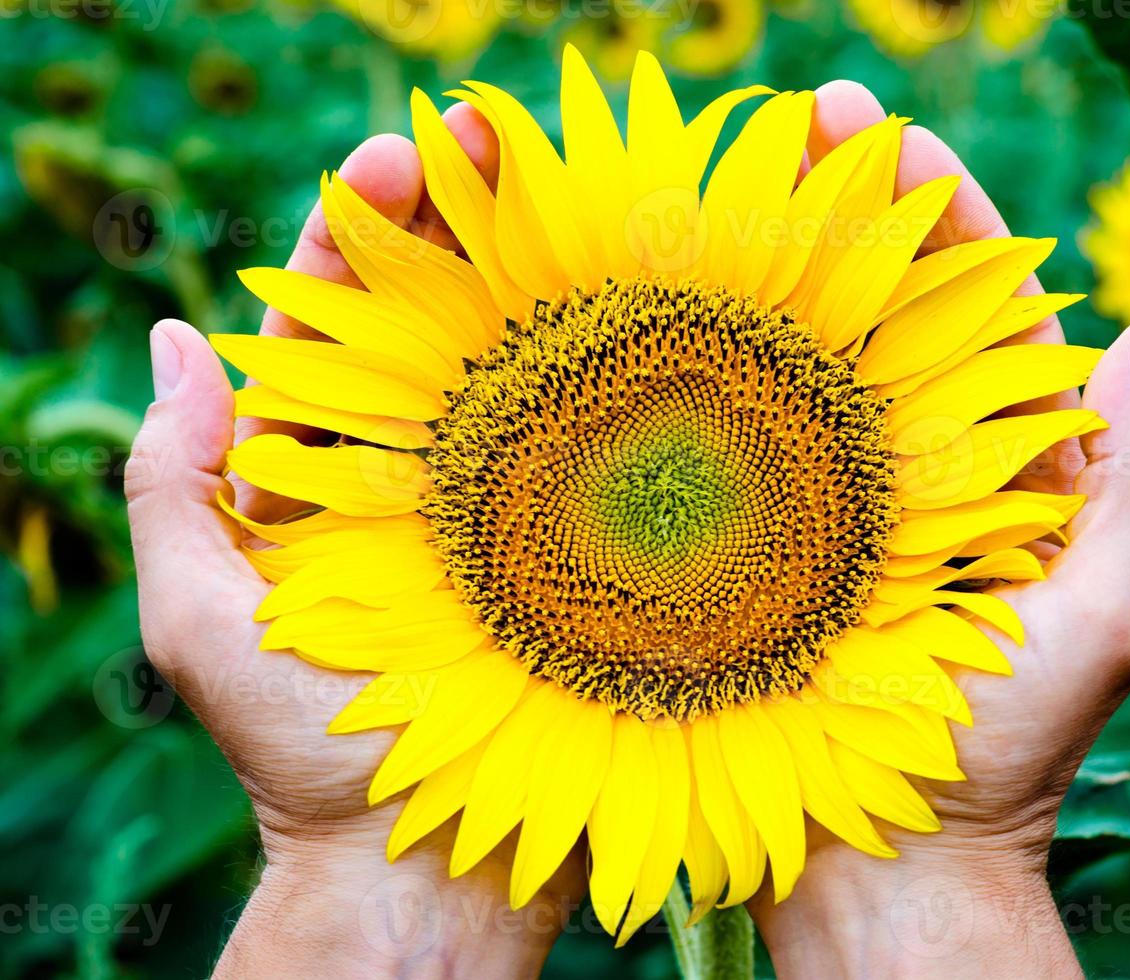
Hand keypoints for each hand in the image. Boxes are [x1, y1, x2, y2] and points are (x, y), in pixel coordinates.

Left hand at [127, 115, 580, 979]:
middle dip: (462, 223)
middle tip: (501, 141)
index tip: (397, 162)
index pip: (330, 320)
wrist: (418, 868)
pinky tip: (646, 318)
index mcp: (318, 469)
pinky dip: (615, 380)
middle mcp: (415, 468)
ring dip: (544, 275)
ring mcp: (505, 503)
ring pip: (521, 365)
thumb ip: (174, 488)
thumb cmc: (303, 754)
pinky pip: (595, 451)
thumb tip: (176, 340)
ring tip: (584, 193)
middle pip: (435, 319)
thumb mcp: (199, 620)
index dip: (355, 232)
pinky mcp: (573, 548)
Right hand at [746, 85, 1129, 977]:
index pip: (977, 304)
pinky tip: (665, 310)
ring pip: (797, 359)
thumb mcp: (1107, 616)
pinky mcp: (752, 544)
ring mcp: (821, 499)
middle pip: (877, 308)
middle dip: (839, 207)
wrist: (897, 861)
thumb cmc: (1006, 753)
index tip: (881, 135)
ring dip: (766, 268)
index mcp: (1002, 461)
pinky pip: (729, 446)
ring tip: (716, 179)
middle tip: (792, 121)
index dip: (937, 214)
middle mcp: (906, 461)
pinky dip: (704, 377)